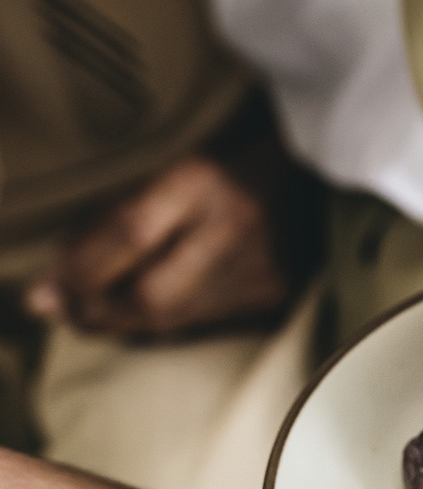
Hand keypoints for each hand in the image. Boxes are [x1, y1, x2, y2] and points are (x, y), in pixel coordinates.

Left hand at [27, 155, 299, 336]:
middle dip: (98, 310)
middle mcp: (233, 227)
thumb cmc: (219, 166)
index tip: (44, 291)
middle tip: (64, 311)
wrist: (311, 179)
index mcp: (201, 180)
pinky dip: (165, 320)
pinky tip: (146, 311)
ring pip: (174, 318)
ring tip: (93, 314)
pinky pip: (202, 321)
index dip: (79, 270)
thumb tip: (51, 285)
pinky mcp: (272, 293)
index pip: (129, 233)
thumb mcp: (164, 170)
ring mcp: (259, 266)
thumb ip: (110, 216)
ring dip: (124, 322)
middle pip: (151, 293)